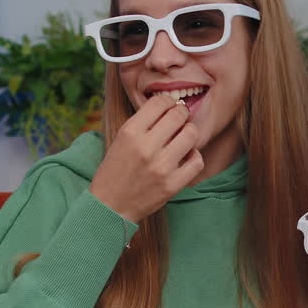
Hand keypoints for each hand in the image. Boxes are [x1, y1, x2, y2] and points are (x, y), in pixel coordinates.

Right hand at [89, 95, 202, 222]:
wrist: (110, 206)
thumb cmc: (115, 171)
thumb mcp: (120, 140)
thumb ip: (143, 123)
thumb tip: (170, 107)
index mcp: (130, 132)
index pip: (159, 102)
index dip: (168, 101)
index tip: (169, 106)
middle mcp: (146, 147)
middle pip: (178, 115)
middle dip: (182, 114)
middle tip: (180, 119)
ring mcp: (161, 167)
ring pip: (191, 135)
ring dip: (189, 133)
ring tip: (183, 138)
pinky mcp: (172, 184)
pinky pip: (197, 161)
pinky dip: (194, 156)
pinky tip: (186, 157)